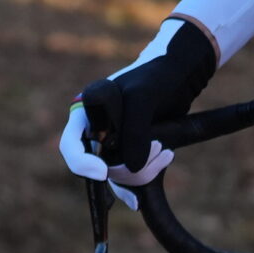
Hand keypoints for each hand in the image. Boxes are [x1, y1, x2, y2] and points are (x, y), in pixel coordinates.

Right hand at [66, 18, 216, 200]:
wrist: (182, 75)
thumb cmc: (158, 77)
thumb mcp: (143, 97)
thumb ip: (134, 129)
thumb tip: (131, 168)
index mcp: (87, 112)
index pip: (71, 145)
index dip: (81, 162)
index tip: (103, 173)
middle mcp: (95, 130)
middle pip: (97, 167)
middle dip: (125, 167)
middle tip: (158, 147)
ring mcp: (113, 144)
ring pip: (117, 175)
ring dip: (142, 171)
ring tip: (166, 151)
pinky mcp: (130, 152)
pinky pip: (130, 177)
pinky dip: (146, 175)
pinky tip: (163, 163)